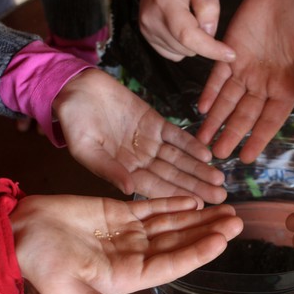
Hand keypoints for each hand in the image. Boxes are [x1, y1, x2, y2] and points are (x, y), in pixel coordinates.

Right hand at [11, 195, 243, 293]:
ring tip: (226, 208)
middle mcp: (134, 255)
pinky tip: (195, 199)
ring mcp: (129, 232)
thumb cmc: (40, 262)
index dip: (196, 252)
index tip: (222, 240)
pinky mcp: (119, 212)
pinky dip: (174, 203)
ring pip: (172, 223)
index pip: (170, 265)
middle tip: (237, 221)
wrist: (18, 232)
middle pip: (179, 242)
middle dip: (208, 232)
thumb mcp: (65, 289)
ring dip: (198, 216)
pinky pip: (153, 207)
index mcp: (126, 276)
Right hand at [53, 69, 226, 203]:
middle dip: (196, 186)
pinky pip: (176, 136)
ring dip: (198, 168)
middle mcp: (139, 161)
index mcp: (123, 172)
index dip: (175, 196)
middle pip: (172, 176)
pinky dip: (191, 144)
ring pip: (178, 159)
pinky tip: (207, 153)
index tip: (197, 205)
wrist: (75, 88)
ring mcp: (148, 142)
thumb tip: (128, 189)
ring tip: (220, 179)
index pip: (154, 188)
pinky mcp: (154, 123)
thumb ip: (107, 169)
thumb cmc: (73, 121)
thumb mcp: (85, 148)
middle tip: (220, 197)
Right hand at [138, 0, 234, 61]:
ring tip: (191, 16)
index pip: (188, 36)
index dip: (211, 49)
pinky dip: (182, 45)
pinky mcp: (147, 34)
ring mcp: (147, 28)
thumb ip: (208, 3)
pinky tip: (183, 25)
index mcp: (164, 2)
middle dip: (203, 38)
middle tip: (203, 15)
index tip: (230, 54)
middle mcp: (151, 19)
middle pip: (187, 47)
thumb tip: (209, 32)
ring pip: (181, 52)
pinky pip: (172, 52)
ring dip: (193, 41)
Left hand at [196, 0, 293, 162]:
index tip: (246, 157)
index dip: (258, 139)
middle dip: (231, 135)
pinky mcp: (230, 54)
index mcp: (286, 88)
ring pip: (227, 102)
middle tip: (217, 155)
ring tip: (202, 140)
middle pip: (244, 116)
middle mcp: (264, 85)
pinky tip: (201, 109)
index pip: (270, 120)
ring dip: (215, 121)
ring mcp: (246, 71)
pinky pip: (217, 78)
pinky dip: (209, 93)